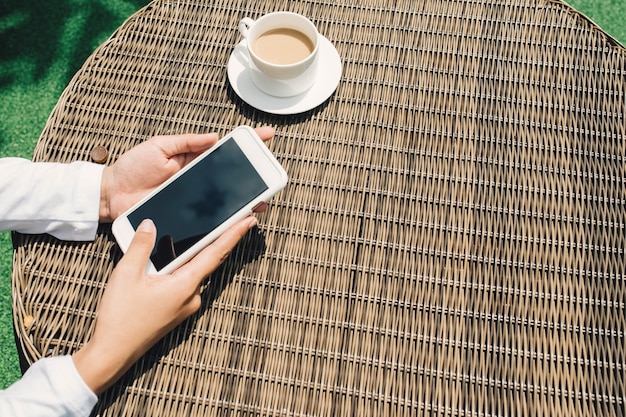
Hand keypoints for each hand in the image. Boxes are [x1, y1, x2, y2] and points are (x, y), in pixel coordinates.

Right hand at [72, 216, 257, 393]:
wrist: (113, 353)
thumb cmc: (120, 318)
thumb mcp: (126, 274)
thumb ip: (140, 245)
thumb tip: (150, 224)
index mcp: (186, 285)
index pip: (216, 253)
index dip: (234, 234)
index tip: (249, 221)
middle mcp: (192, 296)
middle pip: (208, 260)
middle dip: (218, 239)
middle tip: (230, 218)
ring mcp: (186, 305)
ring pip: (194, 271)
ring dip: (192, 253)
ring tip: (187, 233)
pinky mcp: (177, 310)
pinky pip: (184, 282)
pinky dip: (181, 268)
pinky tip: (167, 259)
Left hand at [99, 126, 274, 221]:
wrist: (112, 195)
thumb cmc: (132, 167)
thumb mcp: (159, 146)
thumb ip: (187, 142)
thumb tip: (214, 137)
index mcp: (193, 159)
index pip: (225, 150)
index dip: (246, 143)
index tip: (266, 136)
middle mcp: (198, 180)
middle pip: (231, 178)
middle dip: (253, 176)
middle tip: (270, 174)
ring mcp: (194, 199)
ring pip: (224, 200)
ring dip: (244, 200)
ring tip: (260, 200)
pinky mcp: (186, 216)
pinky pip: (208, 217)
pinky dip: (224, 218)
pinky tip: (236, 217)